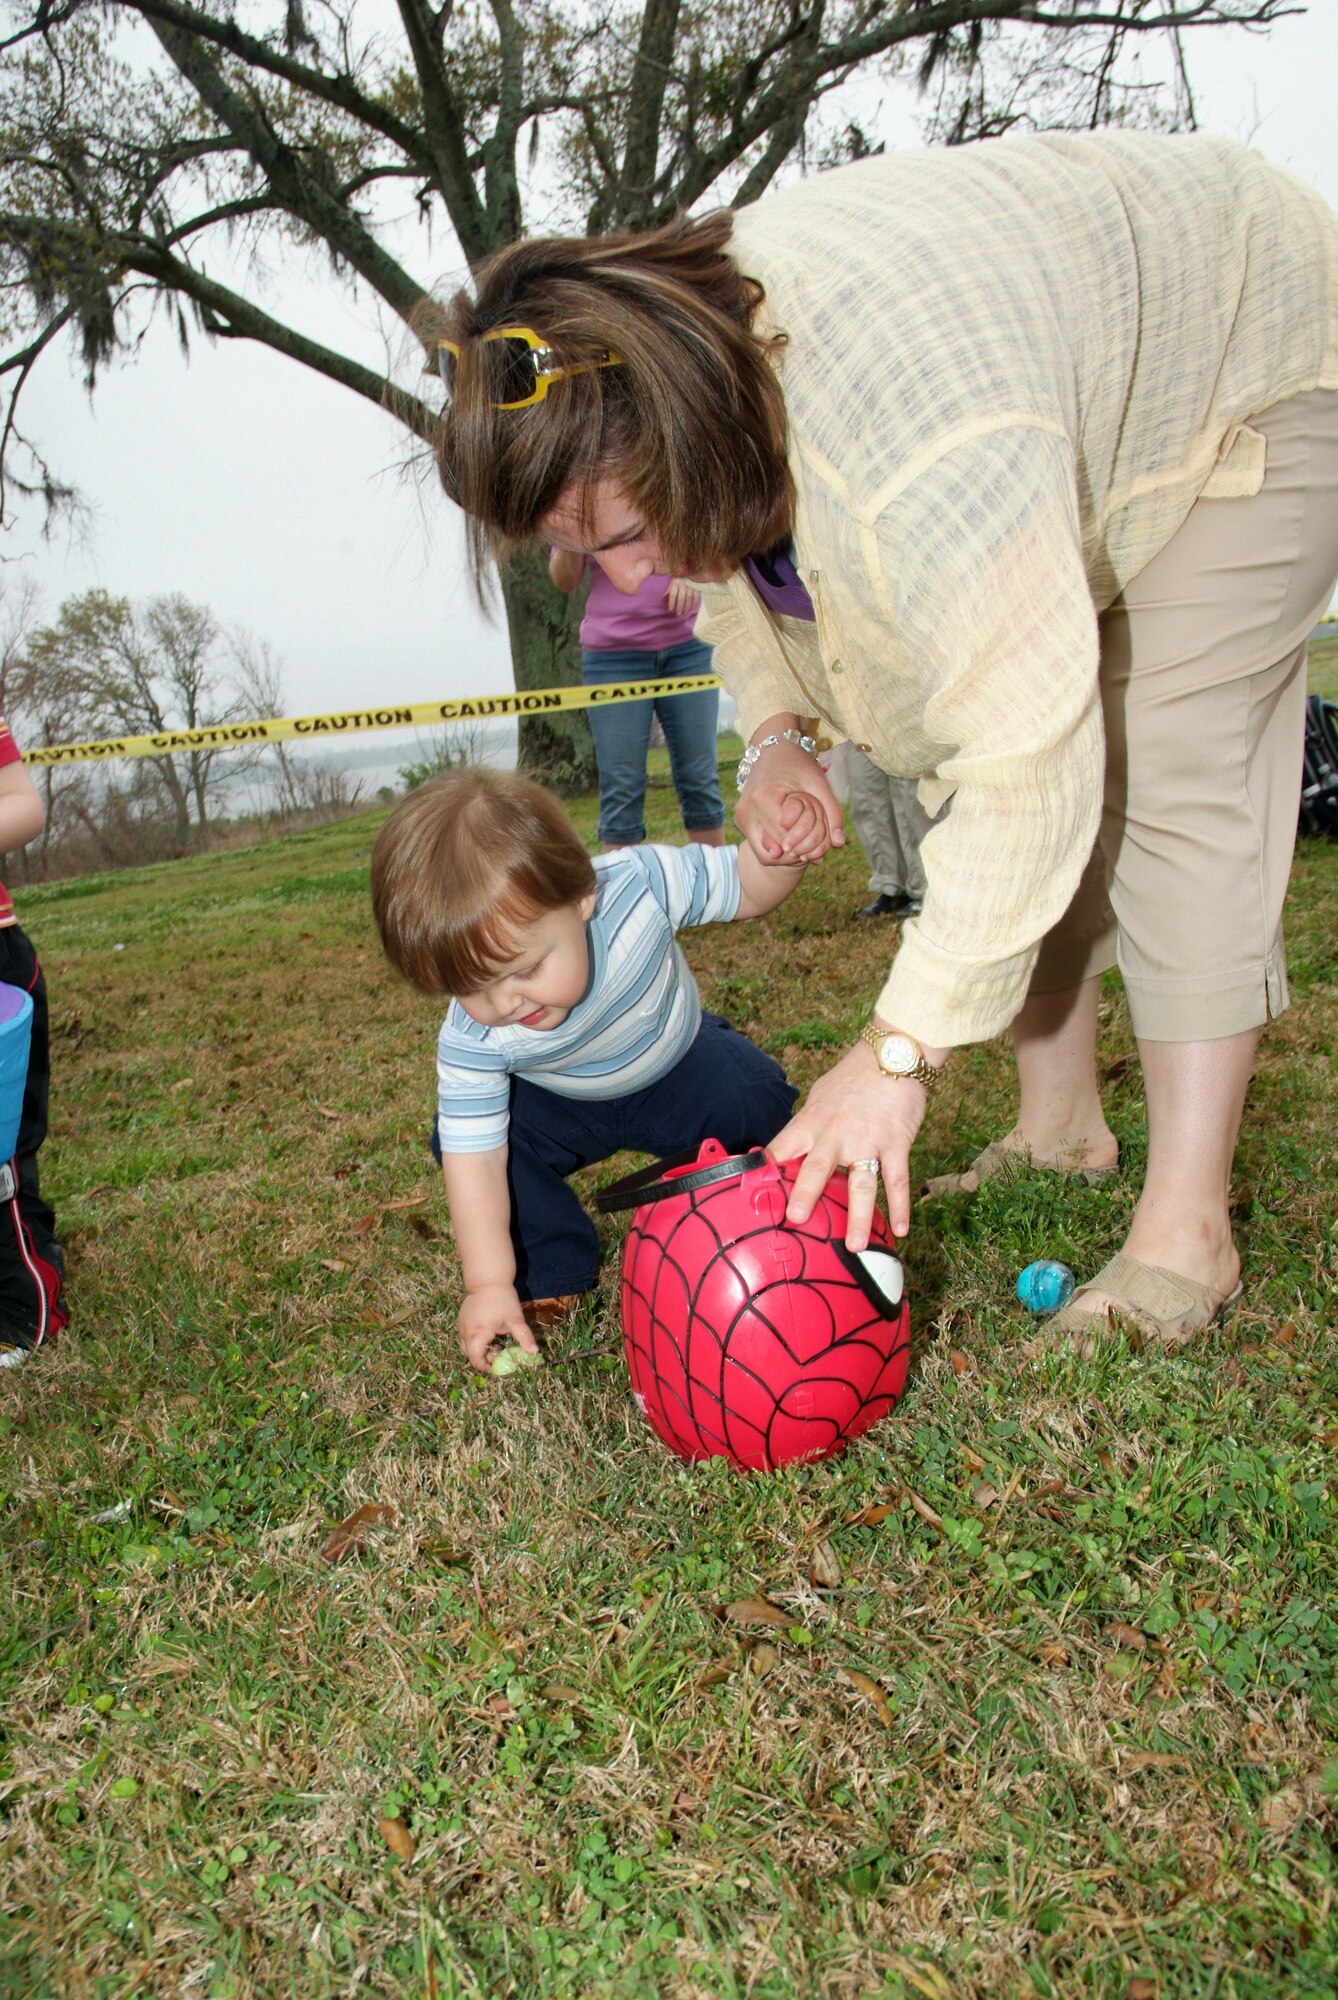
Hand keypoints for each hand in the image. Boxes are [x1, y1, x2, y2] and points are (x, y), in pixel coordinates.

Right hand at [457, 1284, 541, 1374]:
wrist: (488, 1279)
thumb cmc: (503, 1299)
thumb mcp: (515, 1318)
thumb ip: (524, 1336)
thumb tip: (534, 1352)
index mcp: (478, 1333)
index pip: (475, 1358)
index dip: (484, 1366)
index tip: (496, 1366)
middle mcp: (466, 1331)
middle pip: (469, 1354)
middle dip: (483, 1358)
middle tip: (498, 1351)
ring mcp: (461, 1325)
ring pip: (465, 1345)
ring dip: (478, 1349)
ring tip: (494, 1342)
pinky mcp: (461, 1319)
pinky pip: (465, 1336)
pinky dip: (475, 1340)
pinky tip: (488, 1332)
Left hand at [664, 577, 700, 617]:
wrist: (693, 567)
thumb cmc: (681, 575)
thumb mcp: (674, 579)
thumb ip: (670, 588)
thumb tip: (664, 596)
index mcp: (676, 583)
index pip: (673, 595)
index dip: (671, 603)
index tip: (670, 610)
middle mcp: (683, 585)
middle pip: (681, 598)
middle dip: (679, 607)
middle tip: (678, 614)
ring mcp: (691, 586)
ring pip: (688, 598)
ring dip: (687, 607)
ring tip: (685, 613)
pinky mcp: (697, 587)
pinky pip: (696, 596)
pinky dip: (694, 602)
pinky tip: (692, 607)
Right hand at [736, 740, 843, 864]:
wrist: (772, 749)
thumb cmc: (797, 763)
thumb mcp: (818, 784)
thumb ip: (831, 812)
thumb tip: (840, 843)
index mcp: (763, 799)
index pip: (785, 838)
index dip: (805, 847)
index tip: (819, 848)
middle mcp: (746, 810)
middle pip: (774, 851)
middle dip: (796, 854)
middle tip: (815, 851)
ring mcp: (740, 817)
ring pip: (764, 854)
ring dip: (785, 856)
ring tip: (803, 846)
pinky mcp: (740, 821)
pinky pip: (759, 846)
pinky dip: (777, 848)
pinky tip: (792, 839)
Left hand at [766, 1042, 925, 1248]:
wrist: (891, 1055)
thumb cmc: (852, 1078)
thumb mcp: (819, 1098)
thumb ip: (805, 1127)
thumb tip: (784, 1151)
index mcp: (811, 1123)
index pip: (781, 1149)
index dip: (764, 1172)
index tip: (750, 1195)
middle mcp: (836, 1135)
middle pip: (817, 1169)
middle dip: (805, 1194)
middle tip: (796, 1219)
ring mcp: (867, 1141)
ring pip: (861, 1184)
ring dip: (858, 1216)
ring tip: (854, 1245)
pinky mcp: (896, 1144)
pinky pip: (897, 1180)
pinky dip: (900, 1206)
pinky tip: (900, 1230)